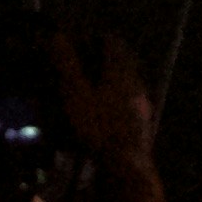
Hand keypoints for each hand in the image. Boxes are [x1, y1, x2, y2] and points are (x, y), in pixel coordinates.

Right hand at [48, 28, 155, 167]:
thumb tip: (57, 35)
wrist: (127, 167)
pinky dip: (116, 102)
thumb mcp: (76, 93)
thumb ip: (67, 64)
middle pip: (121, 61)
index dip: (95, 38)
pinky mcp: (144, 124)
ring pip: (126, 83)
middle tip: (82, 66)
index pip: (112, 41)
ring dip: (110, 82)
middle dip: (102, 60)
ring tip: (90, 92)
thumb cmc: (98, 126)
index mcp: (120, 71)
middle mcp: (135, 82)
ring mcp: (142, 104)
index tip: (79, 42)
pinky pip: (129, 103)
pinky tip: (105, 116)